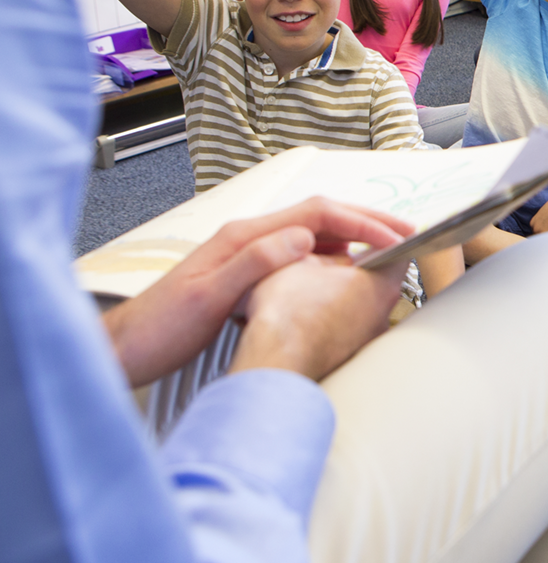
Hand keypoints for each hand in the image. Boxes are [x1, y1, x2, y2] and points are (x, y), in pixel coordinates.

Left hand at [103, 198, 411, 386]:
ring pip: (316, 234)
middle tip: (407, 233)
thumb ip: (254, 262)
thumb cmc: (161, 327)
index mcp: (244, 236)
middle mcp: (249, 238)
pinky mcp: (248, 275)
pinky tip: (347, 272)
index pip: (317, 213)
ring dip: (355, 237)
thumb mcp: (208, 296)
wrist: (125, 349)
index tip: (394, 236)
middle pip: (321, 216)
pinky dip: (335, 256)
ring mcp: (249, 255)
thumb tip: (303, 237)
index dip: (361, 221)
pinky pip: (304, 255)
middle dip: (368, 221)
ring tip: (388, 250)